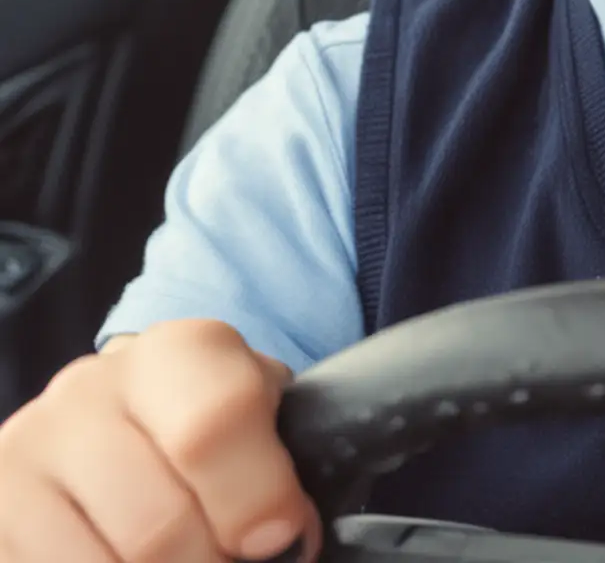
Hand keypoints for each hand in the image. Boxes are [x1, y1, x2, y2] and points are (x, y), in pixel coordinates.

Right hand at [0, 319, 320, 561]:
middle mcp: (88, 390)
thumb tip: (287, 536)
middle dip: (208, 561)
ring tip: (179, 560)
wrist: (117, 427)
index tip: (275, 537)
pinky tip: (122, 559)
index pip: (213, 424)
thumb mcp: (257, 418)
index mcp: (175, 353)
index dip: (255, 499)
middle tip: (224, 557)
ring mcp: (27, 450)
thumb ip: (277, 464)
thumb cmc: (207, 430)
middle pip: (159, 524)